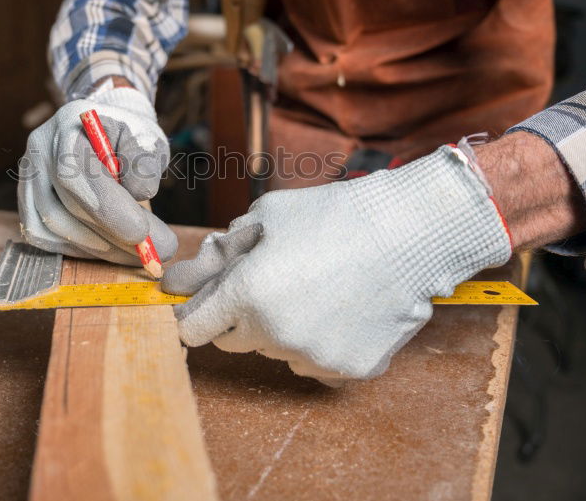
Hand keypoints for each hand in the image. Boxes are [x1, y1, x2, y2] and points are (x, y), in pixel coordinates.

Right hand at [17, 82, 176, 264]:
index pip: (76, 173)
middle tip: (151, 252)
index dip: (107, 208)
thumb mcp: (146, 137)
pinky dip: (81, 249)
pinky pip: (47, 238)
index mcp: (67, 126)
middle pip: (65, 206)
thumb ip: (145, 161)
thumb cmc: (127, 136)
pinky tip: (111, 249)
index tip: (141, 234)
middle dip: (111, 235)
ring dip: (99, 248)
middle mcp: (38, 152)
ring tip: (138, 253)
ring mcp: (28, 179)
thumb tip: (140, 192)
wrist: (102, 130)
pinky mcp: (27, 204)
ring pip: (54, 227)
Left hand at [162, 145, 511, 383]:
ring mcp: (311, 355)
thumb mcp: (264, 218)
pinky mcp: (346, 369)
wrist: (408, 233)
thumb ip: (217, 254)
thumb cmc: (332, 216)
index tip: (201, 305)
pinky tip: (339, 309)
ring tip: (314, 289)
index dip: (193, 314)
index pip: (192, 328)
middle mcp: (273, 333)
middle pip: (230, 340)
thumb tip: (178, 280)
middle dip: (237, 316)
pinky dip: (317, 342)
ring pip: (273, 351)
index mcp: (245, 293)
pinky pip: (313, 362)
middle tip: (267, 283)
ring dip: (279, 329)